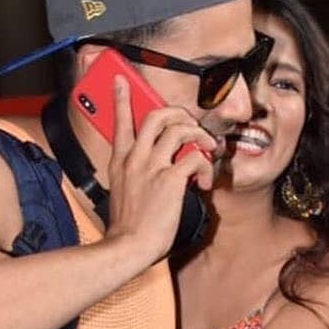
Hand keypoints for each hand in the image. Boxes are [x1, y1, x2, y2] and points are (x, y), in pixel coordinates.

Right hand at [104, 76, 216, 268]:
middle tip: (192, 126)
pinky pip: (195, 158)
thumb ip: (135, 176)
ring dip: (200, 136)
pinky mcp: (170, 180)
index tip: (122, 81)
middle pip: (157, 116)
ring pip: (180, 129)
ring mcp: (152, 167)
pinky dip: (206, 167)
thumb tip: (158, 171)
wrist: (128, 247)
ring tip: (207, 150)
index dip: (122, 99)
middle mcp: (135, 159)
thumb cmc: (127, 229)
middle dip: (180, 114)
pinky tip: (205, 183)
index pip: (120, 123)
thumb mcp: (122, 194)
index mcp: (121, 162)